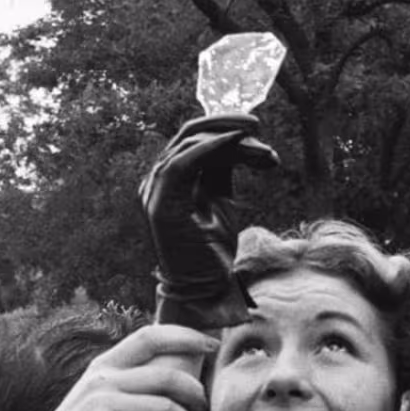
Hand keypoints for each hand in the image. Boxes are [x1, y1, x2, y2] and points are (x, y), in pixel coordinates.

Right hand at [11, 324, 210, 410]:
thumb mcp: (97, 402)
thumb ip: (123, 385)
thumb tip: (166, 379)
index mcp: (103, 366)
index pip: (150, 336)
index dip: (184, 336)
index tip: (210, 344)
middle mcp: (102, 378)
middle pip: (166, 374)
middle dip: (195, 390)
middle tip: (204, 407)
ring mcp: (100, 401)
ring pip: (164, 406)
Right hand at [140, 113, 278, 331]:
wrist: (203, 288)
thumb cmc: (212, 249)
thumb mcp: (220, 199)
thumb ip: (222, 170)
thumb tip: (245, 141)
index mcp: (167, 180)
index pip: (190, 138)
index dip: (221, 125)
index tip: (255, 128)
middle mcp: (155, 182)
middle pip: (187, 133)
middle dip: (224, 122)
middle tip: (256, 124)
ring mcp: (154, 192)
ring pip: (186, 143)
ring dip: (224, 134)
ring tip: (256, 138)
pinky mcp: (160, 206)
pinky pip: (181, 164)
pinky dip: (209, 148)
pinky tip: (236, 142)